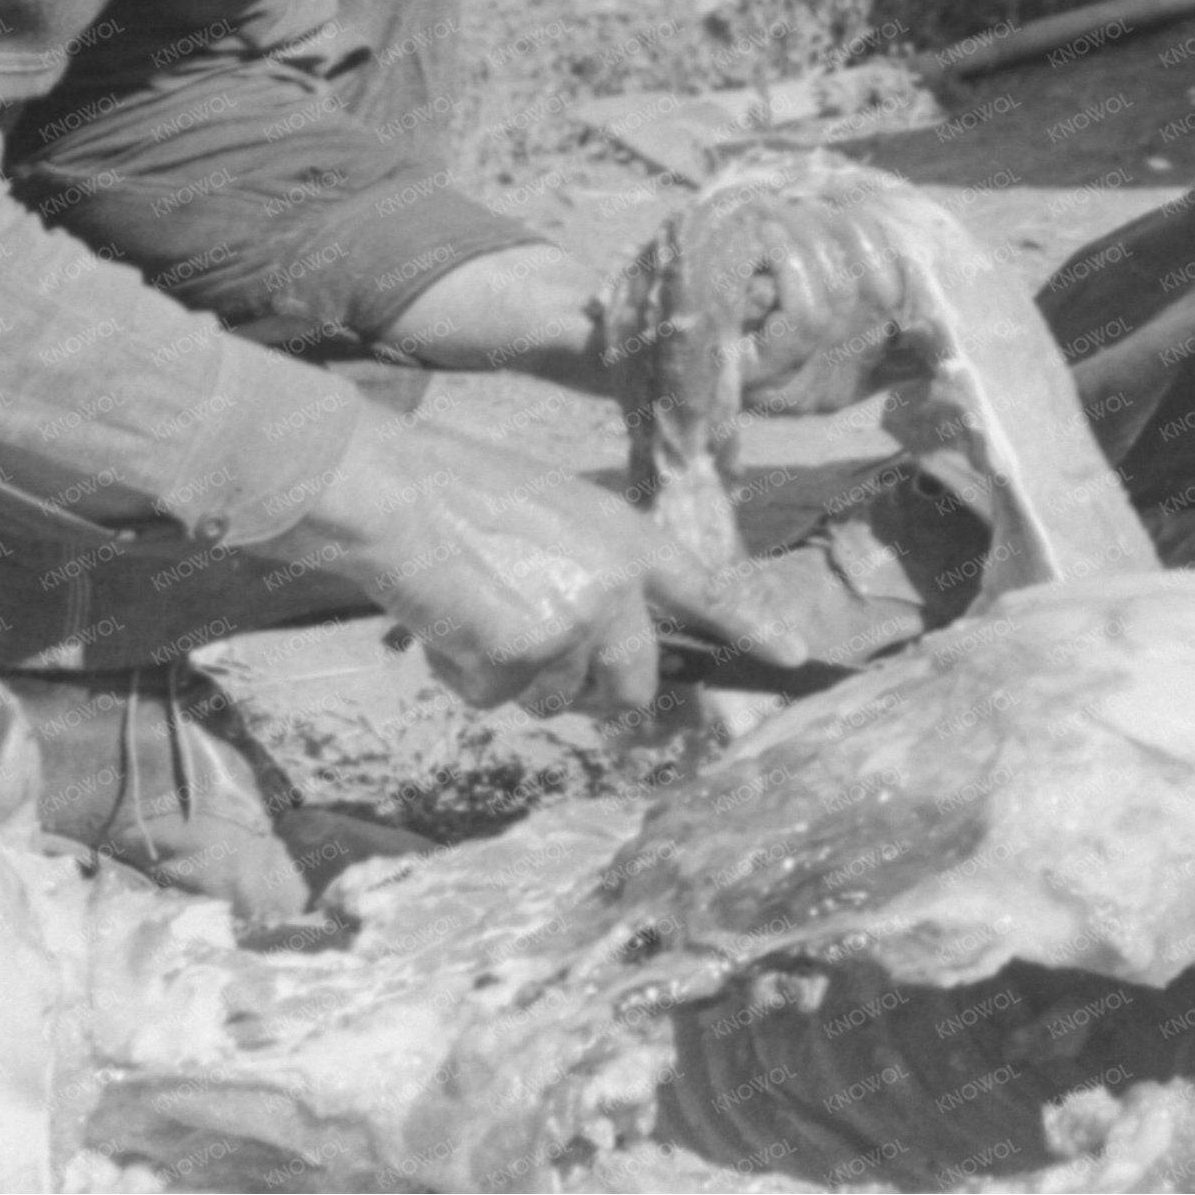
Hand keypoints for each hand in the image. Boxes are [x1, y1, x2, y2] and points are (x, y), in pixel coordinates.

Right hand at [268, 412, 807, 721]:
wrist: (398, 495)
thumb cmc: (459, 496)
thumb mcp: (553, 516)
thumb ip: (593, 572)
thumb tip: (601, 646)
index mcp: (627, 538)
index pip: (707, 590)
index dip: (752, 629)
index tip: (795, 655)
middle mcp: (616, 585)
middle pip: (632, 686)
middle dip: (591, 694)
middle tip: (534, 653)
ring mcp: (575, 623)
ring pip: (556, 699)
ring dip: (512, 676)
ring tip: (475, 611)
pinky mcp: (526, 654)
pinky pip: (496, 699)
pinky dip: (464, 675)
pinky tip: (446, 623)